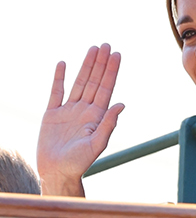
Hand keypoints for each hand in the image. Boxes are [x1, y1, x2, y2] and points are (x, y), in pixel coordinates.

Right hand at [37, 45, 123, 194]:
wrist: (57, 172)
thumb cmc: (79, 163)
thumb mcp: (97, 143)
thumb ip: (108, 124)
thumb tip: (121, 104)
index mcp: (97, 117)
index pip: (106, 89)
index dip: (111, 71)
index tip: (116, 55)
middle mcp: (85, 111)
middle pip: (94, 82)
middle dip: (100, 63)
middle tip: (106, 45)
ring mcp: (69, 111)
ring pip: (79, 83)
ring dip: (85, 66)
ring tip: (92, 49)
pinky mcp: (52, 114)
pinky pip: (56, 92)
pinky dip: (59, 78)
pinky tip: (63, 65)